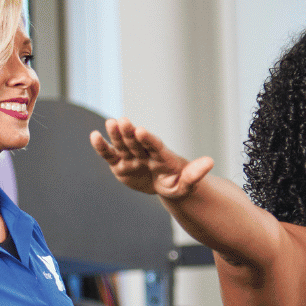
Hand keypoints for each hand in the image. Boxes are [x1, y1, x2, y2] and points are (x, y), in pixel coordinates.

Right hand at [89, 117, 214, 199]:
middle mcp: (145, 153)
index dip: (148, 139)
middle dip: (130, 133)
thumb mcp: (186, 184)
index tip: (142, 131)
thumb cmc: (176, 183)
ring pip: (122, 145)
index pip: (155, 146)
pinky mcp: (120, 164)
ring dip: (116, 135)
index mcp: (162, 157)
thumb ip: (195, 174)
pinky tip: (94, 136)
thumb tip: (210, 162)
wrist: (165, 185)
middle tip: (124, 121)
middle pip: (137, 142)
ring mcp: (131, 157)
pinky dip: (102, 147)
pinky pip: (110, 155)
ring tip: (110, 123)